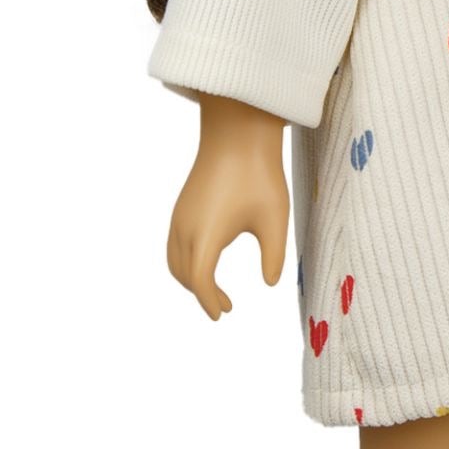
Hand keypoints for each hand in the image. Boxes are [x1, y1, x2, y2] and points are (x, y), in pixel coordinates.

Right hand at [166, 94, 289, 320]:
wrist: (237, 133)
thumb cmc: (259, 175)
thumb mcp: (274, 219)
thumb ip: (273, 256)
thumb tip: (270, 284)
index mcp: (207, 235)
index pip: (201, 282)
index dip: (210, 302)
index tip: (223, 315)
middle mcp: (185, 228)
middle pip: (184, 274)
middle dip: (201, 294)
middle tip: (226, 307)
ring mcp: (180, 216)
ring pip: (175, 259)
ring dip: (190, 278)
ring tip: (216, 289)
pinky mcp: (182, 206)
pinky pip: (175, 243)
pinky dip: (186, 261)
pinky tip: (209, 259)